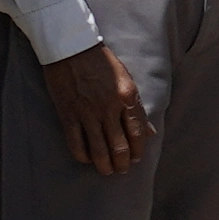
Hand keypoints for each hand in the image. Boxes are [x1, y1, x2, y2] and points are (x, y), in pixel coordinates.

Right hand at [38, 38, 150, 173]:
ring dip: (105, 165)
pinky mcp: (68, 115)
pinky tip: (87, 159)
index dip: (138, 150)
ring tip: (107, 171)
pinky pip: (76, 143)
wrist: (71, 47)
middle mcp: (109, 108)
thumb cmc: (101, 62)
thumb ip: (136, 106)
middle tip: (122, 170)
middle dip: (123, 163)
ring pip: (99, 149)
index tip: (137, 158)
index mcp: (127, 97)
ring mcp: (88, 113)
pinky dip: (83, 155)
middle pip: (120, 146)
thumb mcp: (126, 80)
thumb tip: (149, 131)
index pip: (138, 133)